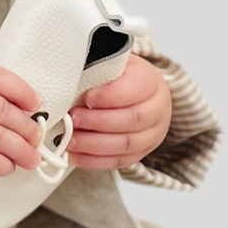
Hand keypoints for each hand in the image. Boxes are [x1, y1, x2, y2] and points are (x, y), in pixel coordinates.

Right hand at [0, 58, 43, 189]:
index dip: (24, 91)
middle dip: (28, 127)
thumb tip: (9, 98)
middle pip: (7, 111)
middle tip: (36, 135)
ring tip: (32, 157)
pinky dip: (2, 165)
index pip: (1, 77)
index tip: (34, 103)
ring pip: (2, 138)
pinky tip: (8, 166)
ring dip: (22, 150)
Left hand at [66, 54, 170, 168]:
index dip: (109, 96)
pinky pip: (120, 161)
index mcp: (151, 82)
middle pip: (131, 120)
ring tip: (70, 140)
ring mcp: (152, 134)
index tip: (86, 98)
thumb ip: (98, 72)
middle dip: (97, 122)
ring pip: (126, 144)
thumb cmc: (119, 77)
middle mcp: (158, 110)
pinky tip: (76, 155)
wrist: (139, 93)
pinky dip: (95, 160)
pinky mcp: (141, 153)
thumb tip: (70, 80)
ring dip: (94, 144)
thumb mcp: (111, 65)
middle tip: (72, 120)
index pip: (134, 90)